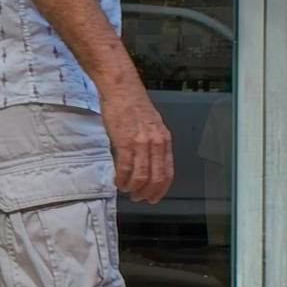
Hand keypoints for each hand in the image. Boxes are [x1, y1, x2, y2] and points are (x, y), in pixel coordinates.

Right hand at [100, 77, 174, 204]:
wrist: (121, 87)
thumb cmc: (133, 103)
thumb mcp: (151, 124)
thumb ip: (153, 143)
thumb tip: (149, 162)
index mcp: (164, 139)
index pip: (168, 172)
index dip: (161, 189)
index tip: (154, 198)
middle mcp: (156, 143)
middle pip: (156, 178)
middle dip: (147, 193)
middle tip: (138, 198)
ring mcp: (141, 143)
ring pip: (141, 177)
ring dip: (133, 189)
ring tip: (126, 190)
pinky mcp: (125, 142)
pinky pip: (126, 168)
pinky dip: (122, 179)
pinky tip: (118, 182)